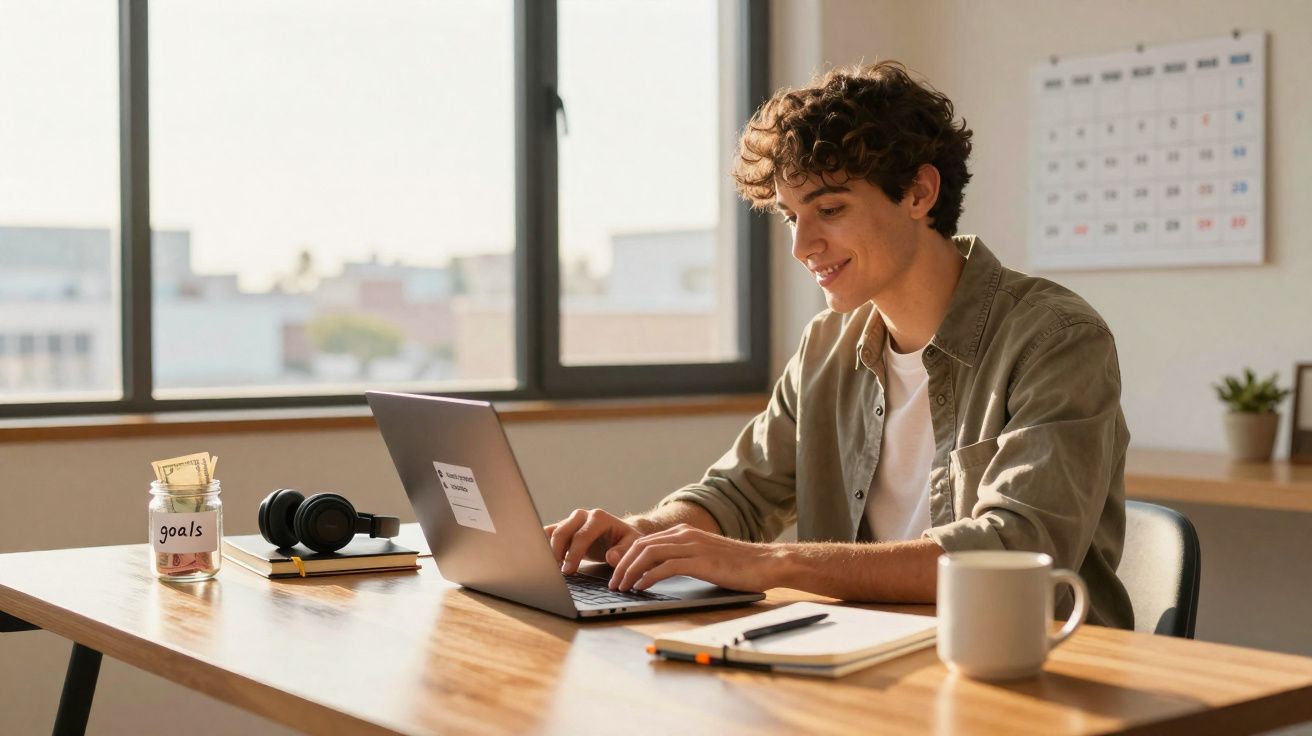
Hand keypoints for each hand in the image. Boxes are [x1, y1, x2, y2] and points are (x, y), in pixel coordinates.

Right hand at [544, 508, 642, 574]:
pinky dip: (544, 545)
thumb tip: (611, 557)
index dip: (573, 554)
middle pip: (562, 531)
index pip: (582, 536)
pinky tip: (545, 559)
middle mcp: (583, 515)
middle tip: (556, 572)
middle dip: (557, 552)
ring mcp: (572, 520)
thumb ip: (623, 551)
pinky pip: (549, 533)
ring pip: (553, 532)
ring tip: (550, 568)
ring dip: (549, 550)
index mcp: (599, 518)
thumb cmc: (626, 540)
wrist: (620, 533)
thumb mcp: (632, 544)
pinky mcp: (564, 527)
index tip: (568, 570)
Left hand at [608, 524, 781, 592]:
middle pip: (640, 546)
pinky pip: (664, 567)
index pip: (644, 541)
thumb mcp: (705, 557)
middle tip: (613, 583)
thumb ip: (684, 559)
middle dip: (622, 565)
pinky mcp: (699, 561)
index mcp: (684, 532)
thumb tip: (661, 572)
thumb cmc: (739, 565)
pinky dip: (648, 577)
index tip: (617, 573)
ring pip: (648, 554)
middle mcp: (685, 535)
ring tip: (621, 587)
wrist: (766, 562)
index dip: (626, 557)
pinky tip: (640, 588)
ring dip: (630, 571)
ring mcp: (692, 546)